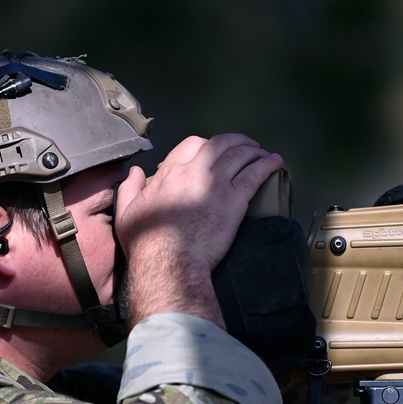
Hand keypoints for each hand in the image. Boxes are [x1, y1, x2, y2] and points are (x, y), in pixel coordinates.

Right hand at [114, 134, 284, 325]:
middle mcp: (193, 172)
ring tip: (263, 152)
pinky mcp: (233, 201)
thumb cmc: (146, 244)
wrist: (168, 262)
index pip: (191, 146)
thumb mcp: (125, 212)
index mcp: (169, 174)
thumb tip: (135, 173)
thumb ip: (129, 188)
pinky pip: (254, 175)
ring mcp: (215, 184)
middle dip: (234, 141)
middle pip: (219, 144)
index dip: (205, 145)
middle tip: (245, 145)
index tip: (212, 152)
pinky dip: (267, 165)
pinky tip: (276, 162)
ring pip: (239, 156)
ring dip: (253, 150)